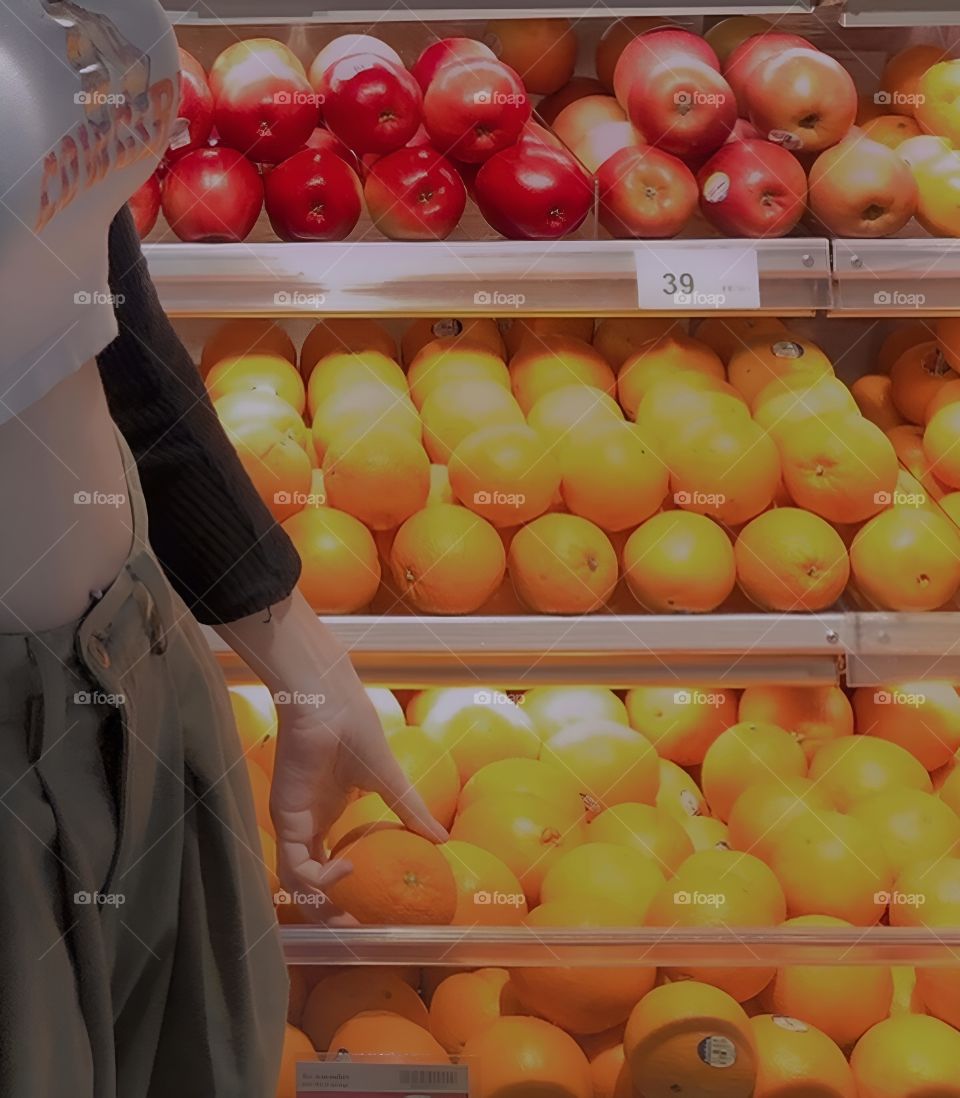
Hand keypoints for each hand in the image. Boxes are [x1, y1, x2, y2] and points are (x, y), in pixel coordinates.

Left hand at [269, 693, 447, 925]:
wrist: (329, 706)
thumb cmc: (356, 731)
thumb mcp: (390, 781)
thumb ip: (412, 810)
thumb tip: (443, 839)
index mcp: (328, 813)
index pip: (328, 861)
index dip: (344, 889)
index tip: (368, 909)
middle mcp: (308, 823)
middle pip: (310, 880)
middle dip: (329, 910)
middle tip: (356, 929)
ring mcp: (295, 823)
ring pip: (298, 881)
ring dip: (320, 905)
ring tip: (349, 916)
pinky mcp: (286, 819)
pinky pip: (293, 865)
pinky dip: (316, 879)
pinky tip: (345, 869)